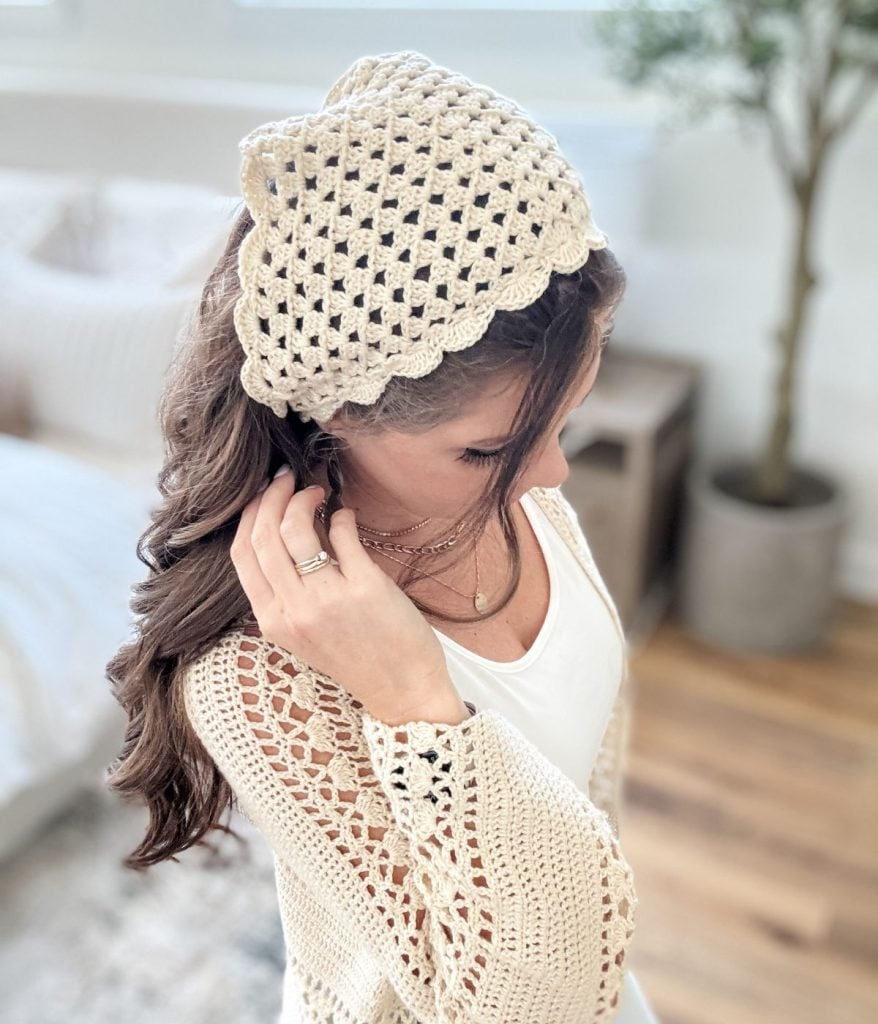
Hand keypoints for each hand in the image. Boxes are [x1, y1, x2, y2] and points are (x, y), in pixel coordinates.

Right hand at [229, 464, 458, 721]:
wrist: (403, 691)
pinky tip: (347, 515)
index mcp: (273, 621)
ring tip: (318, 492)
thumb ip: (288, 593)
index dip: (250, 514)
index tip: (262, 493)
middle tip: (287, 477)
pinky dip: (342, 515)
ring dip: (304, 498)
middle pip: (264, 535)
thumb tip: (284, 532)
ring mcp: (328, 598)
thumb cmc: (356, 658)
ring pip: (296, 529)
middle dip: (273, 495)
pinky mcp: (364, 586)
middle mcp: (294, 610)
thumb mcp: (304, 633)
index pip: (243, 554)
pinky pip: (342, 533)